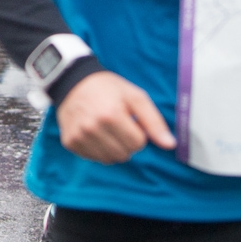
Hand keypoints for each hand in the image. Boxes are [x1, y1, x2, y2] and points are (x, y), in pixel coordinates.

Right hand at [56, 71, 175, 163]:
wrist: (73, 81)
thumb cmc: (108, 88)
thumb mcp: (135, 97)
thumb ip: (154, 121)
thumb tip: (170, 145)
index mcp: (111, 115)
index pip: (138, 144)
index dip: (138, 133)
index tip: (130, 121)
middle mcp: (92, 128)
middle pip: (124, 154)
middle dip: (126, 142)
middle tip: (119, 125)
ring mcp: (79, 136)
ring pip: (109, 160)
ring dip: (113, 148)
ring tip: (107, 130)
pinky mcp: (70, 142)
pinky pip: (93, 158)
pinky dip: (98, 149)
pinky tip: (95, 133)